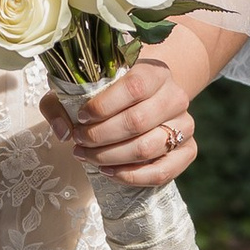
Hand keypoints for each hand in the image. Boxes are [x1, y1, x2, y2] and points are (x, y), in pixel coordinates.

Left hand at [40, 52, 199, 191]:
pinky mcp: (188, 150)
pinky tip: (109, 171)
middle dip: (100, 137)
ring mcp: (185, 125)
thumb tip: (62, 131)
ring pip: (147, 148)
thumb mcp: (81, 90)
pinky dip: (132, 176)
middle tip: (78, 142)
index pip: (133, 87)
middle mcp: (176, 96)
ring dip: (111, 157)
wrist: (146, 103)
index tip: (80, 117)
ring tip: (88, 157)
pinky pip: (163, 171)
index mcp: (154, 72)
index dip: (103, 106)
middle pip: (137, 122)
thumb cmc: (109, 95)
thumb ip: (60, 104)